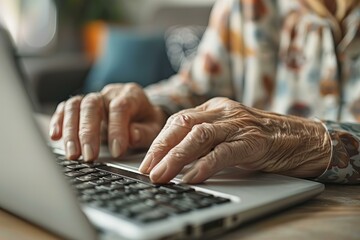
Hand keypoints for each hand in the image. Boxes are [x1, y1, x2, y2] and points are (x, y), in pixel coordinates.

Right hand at [49, 83, 166, 160]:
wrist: (142, 112)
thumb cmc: (147, 122)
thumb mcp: (154, 128)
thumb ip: (144, 132)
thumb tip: (131, 136)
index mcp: (131, 95)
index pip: (120, 107)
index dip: (117, 129)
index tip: (117, 152)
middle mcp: (109, 93)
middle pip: (92, 105)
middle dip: (88, 132)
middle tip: (89, 157)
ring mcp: (94, 97)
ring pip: (75, 106)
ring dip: (71, 131)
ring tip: (72, 154)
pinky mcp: (81, 106)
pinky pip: (65, 108)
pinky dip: (58, 122)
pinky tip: (55, 137)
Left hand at [139, 97, 330, 183]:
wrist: (299, 138)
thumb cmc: (259, 139)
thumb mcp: (226, 133)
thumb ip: (204, 141)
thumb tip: (174, 162)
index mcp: (214, 108)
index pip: (178, 120)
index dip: (159, 140)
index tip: (146, 161)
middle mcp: (223, 112)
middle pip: (183, 124)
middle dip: (161, 148)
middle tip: (148, 169)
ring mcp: (238, 125)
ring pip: (199, 136)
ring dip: (176, 157)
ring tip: (161, 175)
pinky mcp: (253, 141)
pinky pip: (224, 152)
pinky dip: (205, 165)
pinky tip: (191, 178)